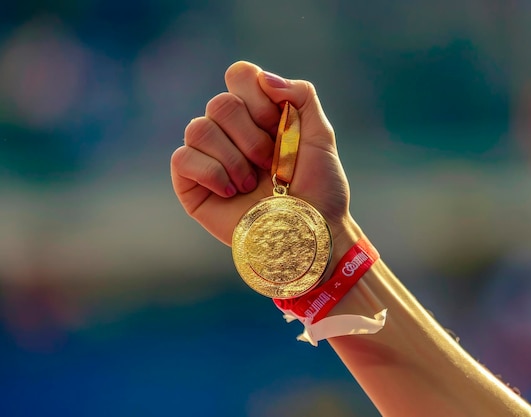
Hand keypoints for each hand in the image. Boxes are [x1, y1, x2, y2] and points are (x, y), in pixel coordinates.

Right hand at [171, 61, 352, 246]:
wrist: (310, 232)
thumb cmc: (319, 188)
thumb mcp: (320, 135)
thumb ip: (301, 95)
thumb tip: (262, 78)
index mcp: (258, 115)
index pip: (239, 76)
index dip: (258, 98)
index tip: (278, 126)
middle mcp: (230, 132)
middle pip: (220, 103)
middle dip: (251, 137)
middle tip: (270, 164)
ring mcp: (209, 157)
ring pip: (198, 128)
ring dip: (233, 159)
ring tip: (251, 184)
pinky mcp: (191, 185)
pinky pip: (182, 158)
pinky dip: (211, 173)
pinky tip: (233, 192)